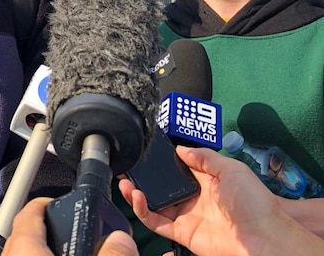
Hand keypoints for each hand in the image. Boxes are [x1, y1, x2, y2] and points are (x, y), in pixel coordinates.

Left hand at [1, 197, 137, 255]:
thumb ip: (110, 255)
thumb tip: (121, 240)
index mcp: (24, 249)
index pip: (28, 212)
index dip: (45, 202)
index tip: (58, 202)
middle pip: (22, 232)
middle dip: (45, 228)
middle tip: (68, 230)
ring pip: (20, 252)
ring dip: (39, 249)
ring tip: (63, 250)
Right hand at [119, 146, 322, 255]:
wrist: (262, 237)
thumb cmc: (252, 201)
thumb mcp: (231, 168)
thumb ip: (204, 157)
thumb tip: (180, 148)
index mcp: (205, 180)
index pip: (177, 167)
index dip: (161, 160)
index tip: (144, 150)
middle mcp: (193, 197)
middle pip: (161, 185)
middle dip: (143, 176)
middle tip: (127, 166)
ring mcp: (186, 215)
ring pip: (153, 203)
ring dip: (136, 192)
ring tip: (124, 181)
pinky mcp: (181, 232)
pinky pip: (155, 222)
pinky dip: (141, 210)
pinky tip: (135, 196)